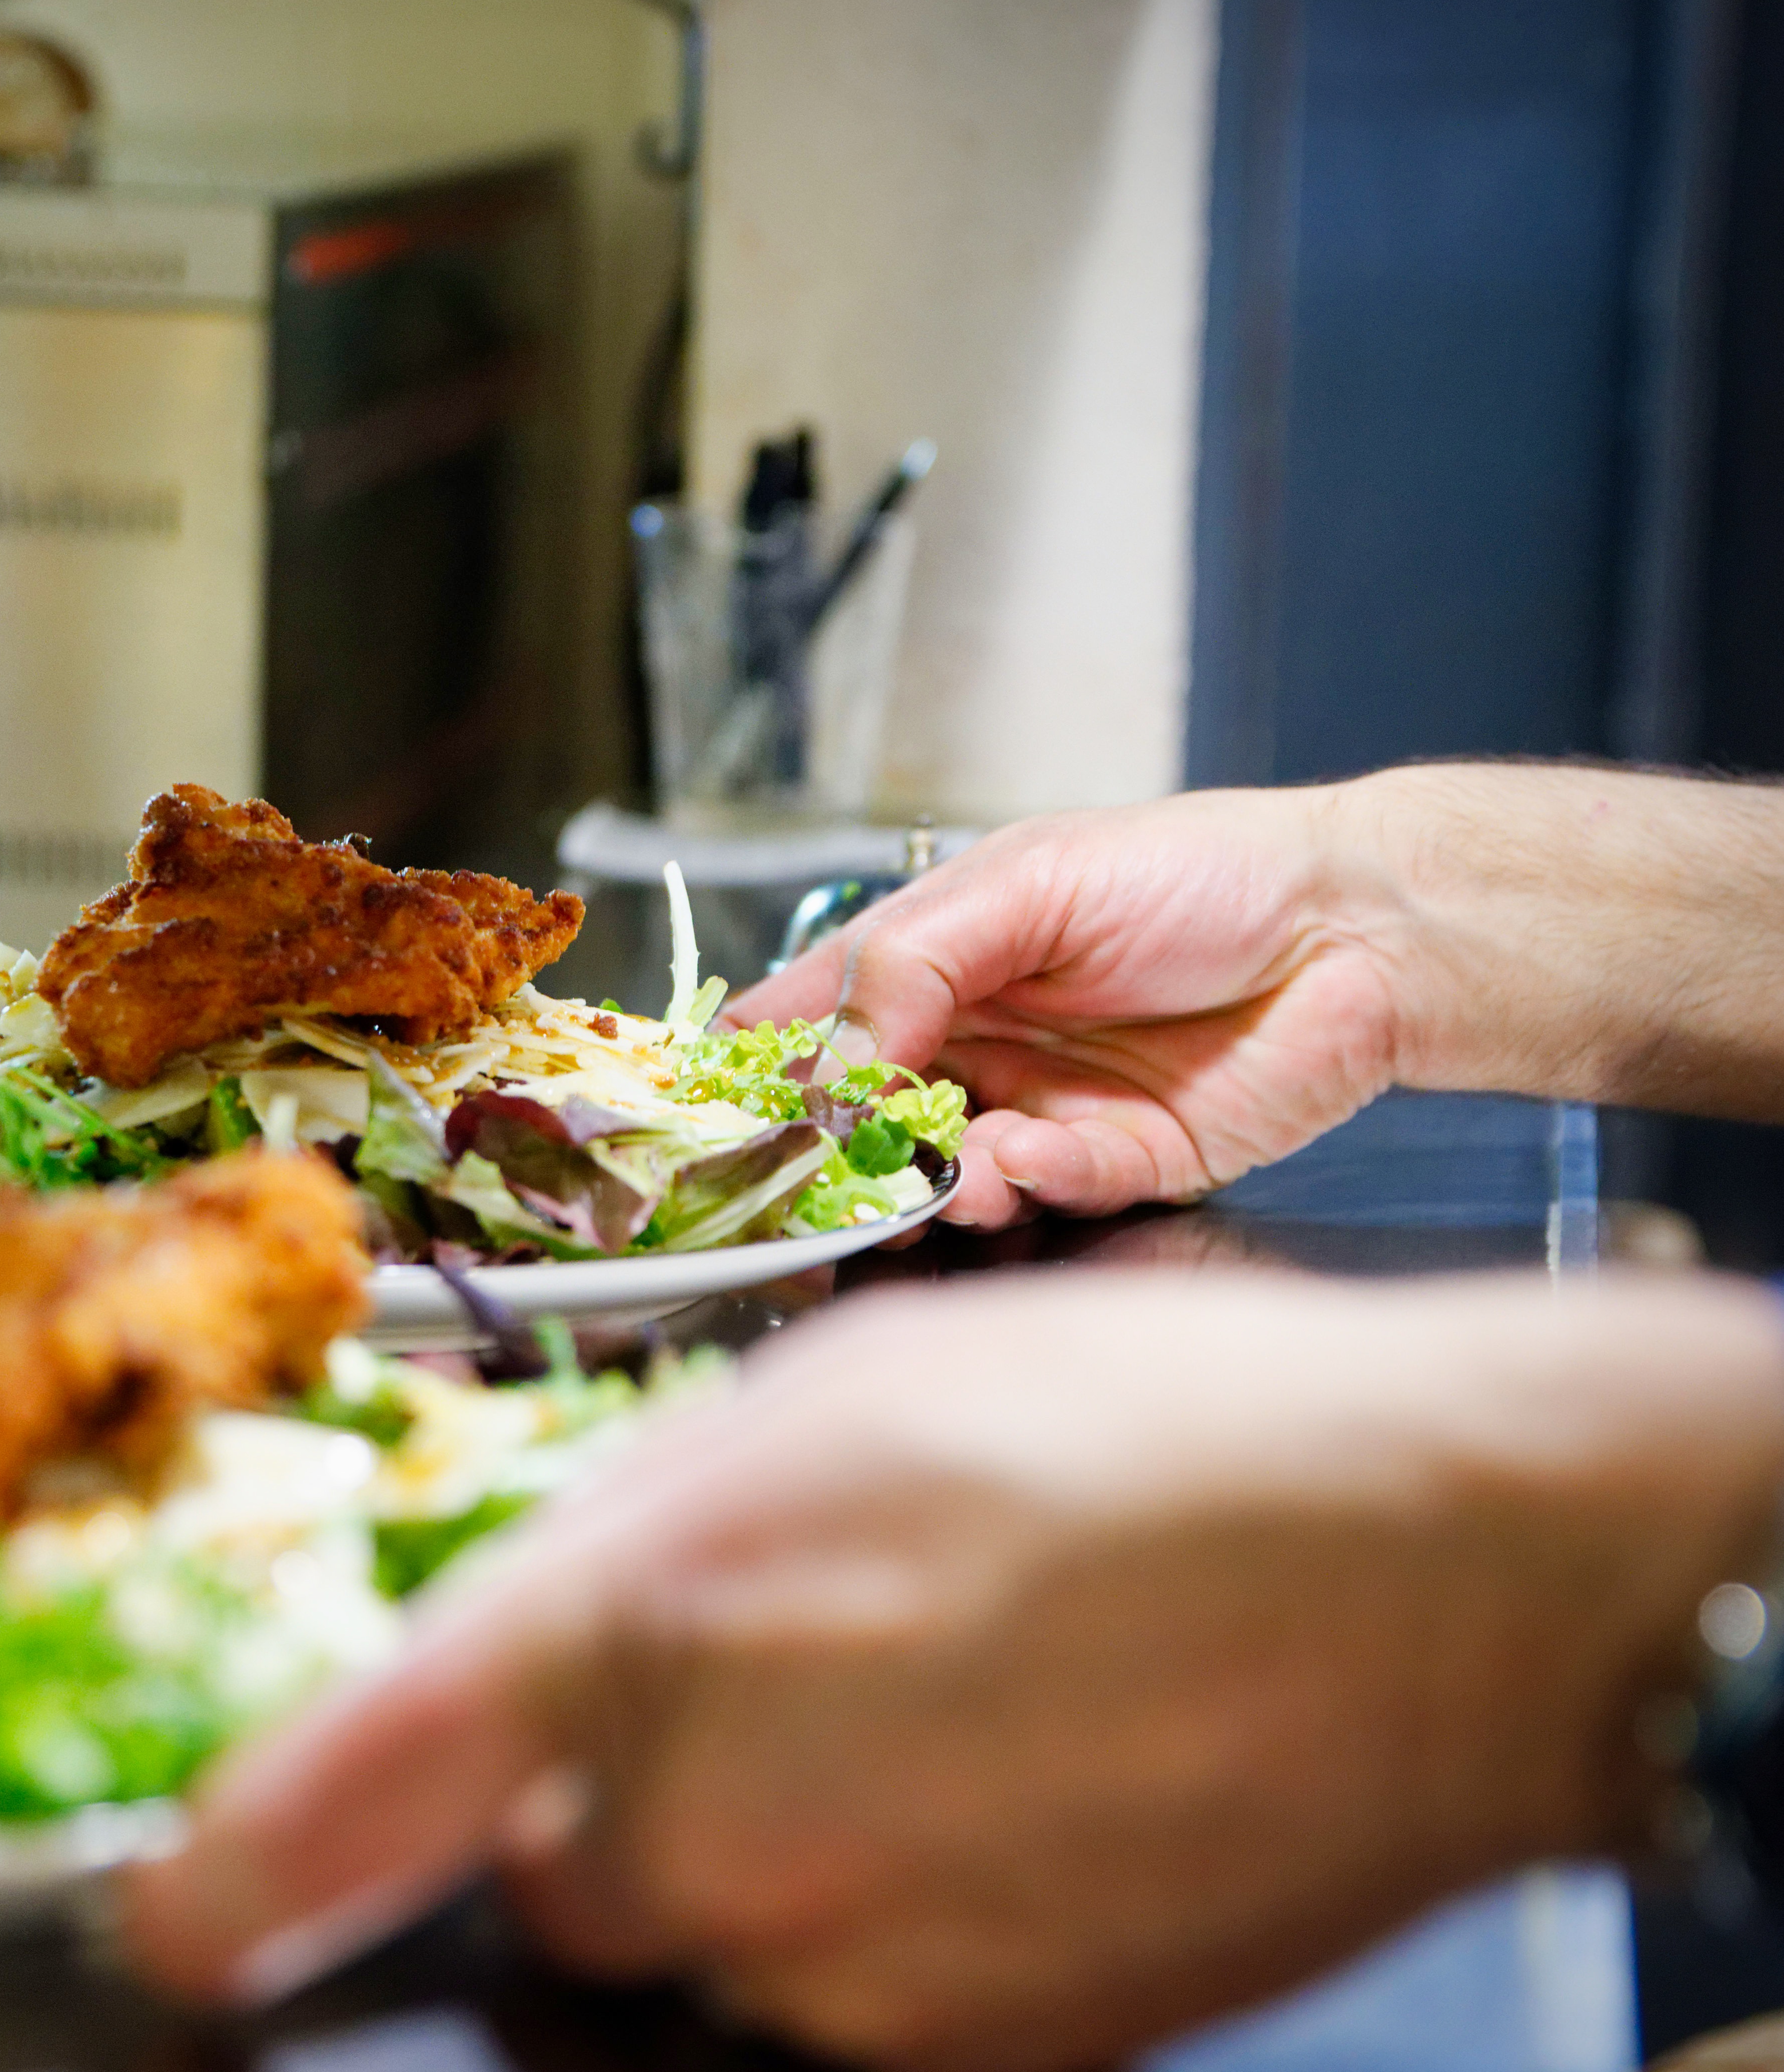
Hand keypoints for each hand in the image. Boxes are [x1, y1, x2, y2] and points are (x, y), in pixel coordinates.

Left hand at [119, 1271, 1783, 2071]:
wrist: (1428, 1574)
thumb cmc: (1136, 1437)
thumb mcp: (829, 1405)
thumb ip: (639, 1547)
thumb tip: (548, 1639)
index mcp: (643, 1622)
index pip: (352, 1789)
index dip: (232, 1873)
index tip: (171, 1925)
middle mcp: (709, 1823)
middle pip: (563, 1869)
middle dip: (627, 1791)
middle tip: (797, 1678)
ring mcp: (839, 1962)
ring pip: (714, 1933)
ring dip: (775, 1851)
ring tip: (946, 1717)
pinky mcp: (962, 2051)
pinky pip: (849, 1995)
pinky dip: (892, 1915)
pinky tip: (1016, 1796)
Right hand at [724, 786, 1409, 1228]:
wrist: (1357, 928)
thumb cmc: (1196, 873)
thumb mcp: (1026, 883)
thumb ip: (910, 964)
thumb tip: (823, 1059)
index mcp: (930, 965)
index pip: (803, 1025)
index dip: (751, 1070)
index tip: (714, 1111)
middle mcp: (970, 1045)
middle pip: (858, 1121)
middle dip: (837, 1154)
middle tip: (824, 1171)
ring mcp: (1036, 1111)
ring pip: (942, 1176)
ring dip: (934, 1183)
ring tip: (948, 1173)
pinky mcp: (1115, 1167)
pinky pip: (1045, 1198)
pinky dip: (1028, 1188)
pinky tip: (1034, 1162)